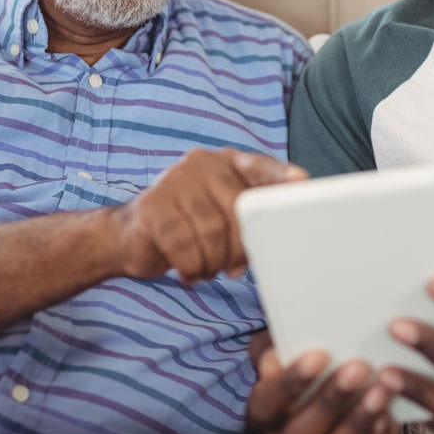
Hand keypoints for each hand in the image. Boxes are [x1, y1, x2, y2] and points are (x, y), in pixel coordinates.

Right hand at [113, 148, 305, 282]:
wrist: (131, 235)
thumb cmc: (188, 226)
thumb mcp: (221, 214)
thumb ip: (250, 214)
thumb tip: (282, 232)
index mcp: (225, 162)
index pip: (260, 167)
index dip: (280, 177)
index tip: (302, 181)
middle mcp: (201, 164)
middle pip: (237, 208)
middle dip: (241, 247)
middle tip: (234, 267)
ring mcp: (174, 181)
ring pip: (212, 231)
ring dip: (214, 261)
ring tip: (208, 268)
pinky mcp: (152, 207)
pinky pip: (184, 245)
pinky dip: (192, 266)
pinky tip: (190, 271)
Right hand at [247, 331, 401, 433]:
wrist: (335, 415)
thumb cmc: (308, 375)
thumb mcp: (287, 354)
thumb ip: (275, 348)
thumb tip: (275, 352)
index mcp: (264, 415)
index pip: (267, 403)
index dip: (290, 382)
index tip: (319, 355)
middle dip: (330, 400)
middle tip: (358, 367)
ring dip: (357, 422)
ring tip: (380, 389)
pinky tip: (387, 417)